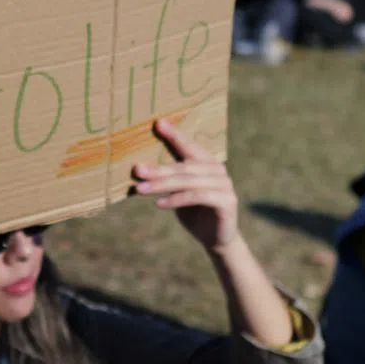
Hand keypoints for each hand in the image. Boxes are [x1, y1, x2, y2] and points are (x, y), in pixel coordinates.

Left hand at [134, 120, 241, 253]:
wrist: (215, 239)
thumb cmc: (193, 212)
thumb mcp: (177, 192)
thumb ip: (168, 178)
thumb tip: (139, 167)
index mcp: (207, 162)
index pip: (189, 146)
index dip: (175, 135)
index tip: (158, 124)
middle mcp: (218, 170)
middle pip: (184, 166)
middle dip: (158, 169)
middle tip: (137, 170)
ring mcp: (225, 185)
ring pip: (188, 181)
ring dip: (162, 185)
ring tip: (140, 189)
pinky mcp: (227, 201)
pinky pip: (197, 196)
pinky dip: (176, 199)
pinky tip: (159, 204)